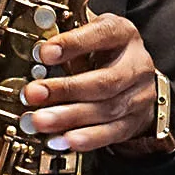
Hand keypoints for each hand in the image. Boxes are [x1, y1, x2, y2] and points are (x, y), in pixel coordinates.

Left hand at [19, 13, 157, 153]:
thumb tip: (38, 56)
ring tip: (41, 121)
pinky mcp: (135, 121)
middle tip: (34, 94)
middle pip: (104, 81)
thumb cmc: (106, 52)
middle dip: (65, 89)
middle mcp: (137, 65)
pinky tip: (62, 140)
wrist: (136, 78)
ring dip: (69, 118)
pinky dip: (86, 139)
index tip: (45, 53)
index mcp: (123, 34)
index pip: (102, 35)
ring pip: (106, 110)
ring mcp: (139, 95)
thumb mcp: (89, 36)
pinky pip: (111, 133)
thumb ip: (67, 44)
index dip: (73, 44)